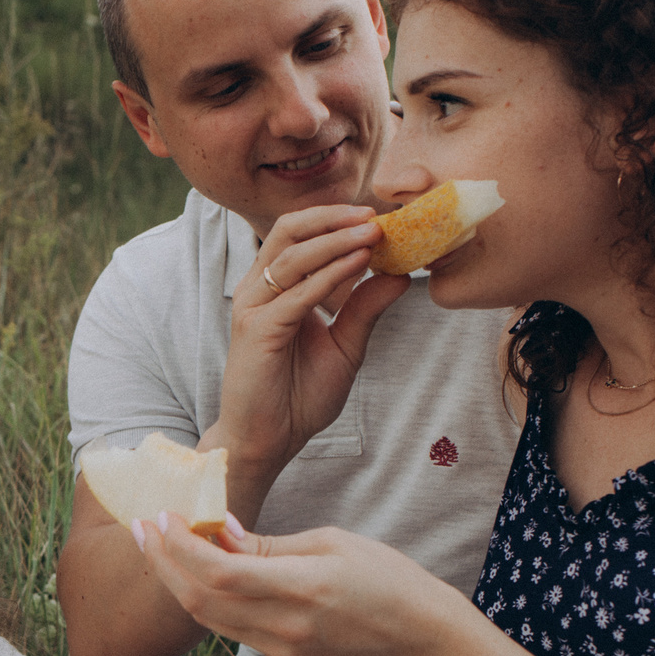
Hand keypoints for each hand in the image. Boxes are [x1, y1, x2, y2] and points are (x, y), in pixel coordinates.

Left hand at [133, 511, 467, 655]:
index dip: (180, 546)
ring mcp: (279, 647)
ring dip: (177, 581)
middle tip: (142, 527)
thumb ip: (268, 544)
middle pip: (199, 599)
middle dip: (162, 562)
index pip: (218, 571)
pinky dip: (205, 598)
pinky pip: (228, 627)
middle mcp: (282, 625)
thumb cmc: (387, 578)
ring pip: (206, 618)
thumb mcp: (331, 544)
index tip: (163, 517)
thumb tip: (220, 530)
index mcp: (299, 589)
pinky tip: (197, 571)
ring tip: (160, 544)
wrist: (419, 639)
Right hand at [213, 205, 411, 493]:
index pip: (301, 237)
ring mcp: (253, 307)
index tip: (380, 218)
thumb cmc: (298, 397)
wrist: (268, 441)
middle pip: (288, 231)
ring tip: (372, 232)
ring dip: (335, 240)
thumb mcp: (345, 346)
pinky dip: (329, 275)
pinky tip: (359, 264)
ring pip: (292, 255)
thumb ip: (365, 309)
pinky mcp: (256, 330)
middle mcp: (259, 290)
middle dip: (332, 218)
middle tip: (374, 215)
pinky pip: (296, 293)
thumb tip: (400, 276)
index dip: (337, 221)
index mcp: (276, 289)